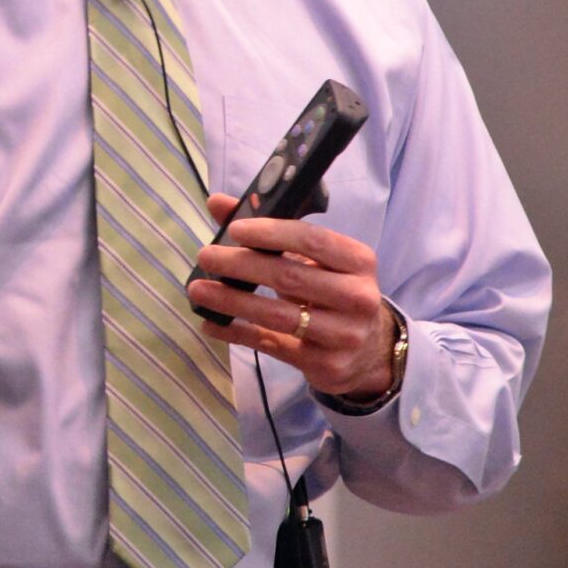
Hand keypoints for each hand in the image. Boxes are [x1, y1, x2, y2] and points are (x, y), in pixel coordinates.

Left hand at [188, 192, 395, 399]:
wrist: (368, 348)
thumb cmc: (333, 290)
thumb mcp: (315, 259)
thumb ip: (270, 230)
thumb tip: (218, 203)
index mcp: (359, 260)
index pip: (313, 240)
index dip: (272, 233)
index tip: (235, 229)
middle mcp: (357, 297)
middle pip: (290, 277)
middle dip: (241, 265)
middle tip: (206, 256)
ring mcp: (344, 334)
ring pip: (278, 315)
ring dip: (232, 301)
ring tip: (198, 289)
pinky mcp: (326, 364)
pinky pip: (272, 345)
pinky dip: (237, 333)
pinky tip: (211, 324)